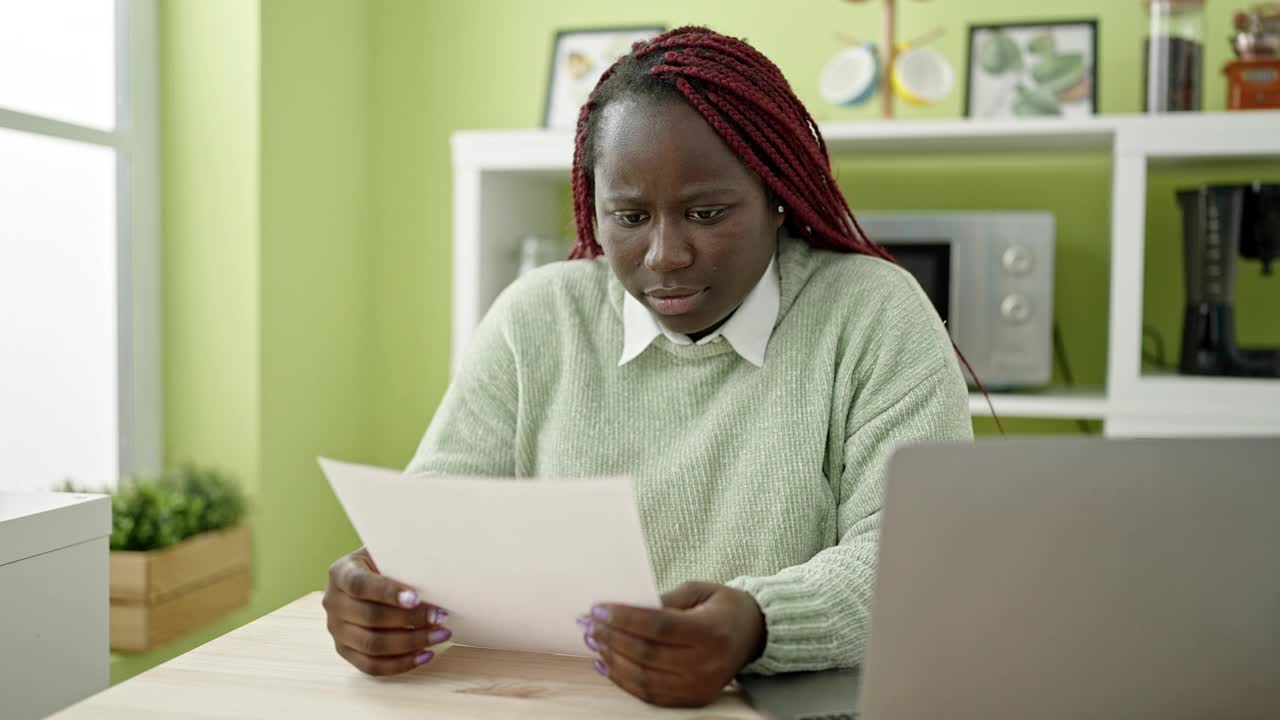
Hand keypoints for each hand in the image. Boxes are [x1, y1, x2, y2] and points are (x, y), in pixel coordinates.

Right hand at [323, 547, 450, 675]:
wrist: (366, 576)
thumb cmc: (383, 563)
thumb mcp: (387, 552)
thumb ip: (402, 562)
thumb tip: (435, 576)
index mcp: (340, 572)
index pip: (361, 585)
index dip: (388, 593)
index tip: (416, 598)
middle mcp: (333, 602)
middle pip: (370, 617)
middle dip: (411, 619)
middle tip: (441, 617)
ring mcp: (336, 629)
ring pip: (373, 645)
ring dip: (411, 643)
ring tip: (440, 635)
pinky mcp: (345, 650)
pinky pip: (372, 666)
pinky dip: (401, 663)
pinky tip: (425, 654)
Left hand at [582, 581, 766, 706]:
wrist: (754, 634)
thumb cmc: (722, 606)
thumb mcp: (697, 591)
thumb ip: (663, 600)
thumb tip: (622, 609)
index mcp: (710, 631)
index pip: (658, 627)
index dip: (624, 619)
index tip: (598, 609)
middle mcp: (707, 663)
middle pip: (647, 655)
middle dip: (611, 638)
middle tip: (589, 624)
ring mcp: (700, 686)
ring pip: (644, 679)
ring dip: (612, 660)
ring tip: (594, 642)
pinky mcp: (693, 699)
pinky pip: (650, 695)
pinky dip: (623, 681)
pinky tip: (606, 663)